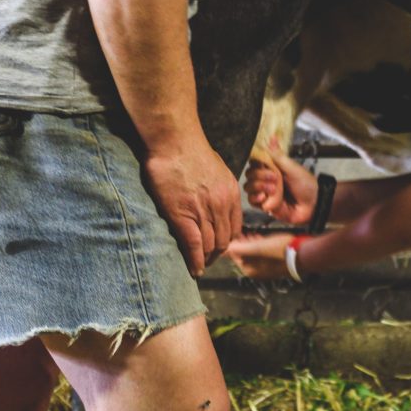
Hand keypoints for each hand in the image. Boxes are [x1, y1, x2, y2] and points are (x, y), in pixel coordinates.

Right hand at [144, 143, 241, 275]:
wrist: (175, 140)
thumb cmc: (191, 150)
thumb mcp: (218, 169)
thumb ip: (220, 188)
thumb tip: (215, 199)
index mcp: (232, 194)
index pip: (235, 228)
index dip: (227, 241)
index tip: (219, 247)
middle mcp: (222, 205)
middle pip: (224, 241)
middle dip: (216, 255)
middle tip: (207, 262)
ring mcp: (203, 211)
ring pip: (210, 246)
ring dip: (205, 260)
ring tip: (199, 267)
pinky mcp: (183, 215)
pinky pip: (194, 245)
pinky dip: (194, 261)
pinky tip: (193, 269)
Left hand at [226, 233, 296, 278]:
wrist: (303, 254)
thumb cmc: (280, 251)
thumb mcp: (257, 248)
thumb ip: (240, 248)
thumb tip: (224, 249)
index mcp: (249, 270)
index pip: (234, 255)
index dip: (233, 242)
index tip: (233, 232)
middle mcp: (256, 271)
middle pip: (243, 255)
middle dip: (241, 243)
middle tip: (241, 231)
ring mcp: (266, 268)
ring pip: (253, 253)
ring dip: (250, 243)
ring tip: (251, 233)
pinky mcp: (275, 263)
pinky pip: (262, 253)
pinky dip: (260, 245)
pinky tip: (262, 238)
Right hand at [244, 147, 316, 224]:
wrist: (313, 204)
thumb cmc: (306, 185)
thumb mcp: (292, 167)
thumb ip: (278, 155)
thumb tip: (272, 138)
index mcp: (272, 168)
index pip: (255, 162)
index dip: (256, 163)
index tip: (264, 164)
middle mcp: (266, 179)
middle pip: (249, 174)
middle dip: (260, 175)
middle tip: (275, 178)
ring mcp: (265, 192)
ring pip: (249, 187)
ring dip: (259, 186)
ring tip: (273, 189)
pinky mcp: (264, 204)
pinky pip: (252, 201)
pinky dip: (256, 198)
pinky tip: (264, 197)